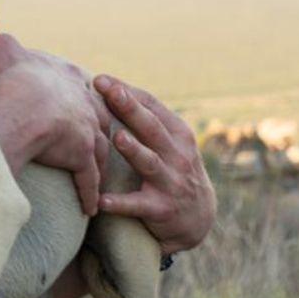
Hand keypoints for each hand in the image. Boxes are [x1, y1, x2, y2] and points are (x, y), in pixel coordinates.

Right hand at [0, 33, 111, 216]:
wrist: (20, 106)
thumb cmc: (11, 77)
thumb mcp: (4, 50)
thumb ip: (0, 45)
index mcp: (68, 76)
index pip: (79, 86)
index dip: (78, 96)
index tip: (77, 105)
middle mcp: (84, 102)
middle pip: (98, 117)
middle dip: (97, 129)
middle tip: (93, 140)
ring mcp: (87, 129)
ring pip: (100, 149)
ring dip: (98, 163)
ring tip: (97, 174)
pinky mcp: (81, 155)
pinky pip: (89, 179)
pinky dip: (89, 193)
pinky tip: (90, 206)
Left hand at [94, 75, 215, 253]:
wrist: (198, 218)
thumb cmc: (172, 168)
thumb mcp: (169, 141)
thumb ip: (144, 118)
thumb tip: (108, 87)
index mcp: (178, 133)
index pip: (152, 105)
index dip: (126, 91)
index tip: (100, 79)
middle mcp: (178, 155)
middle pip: (151, 128)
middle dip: (130, 109)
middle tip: (110, 92)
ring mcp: (171, 182)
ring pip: (149, 163)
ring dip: (134, 150)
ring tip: (116, 138)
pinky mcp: (161, 209)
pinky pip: (138, 205)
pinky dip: (120, 203)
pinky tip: (101, 200)